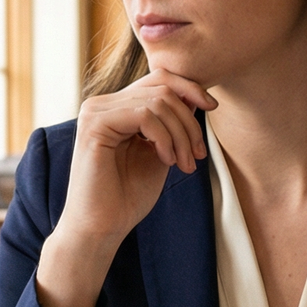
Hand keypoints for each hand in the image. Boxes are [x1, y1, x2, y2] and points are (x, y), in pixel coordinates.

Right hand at [36, 71, 216, 306]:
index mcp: (115, 107)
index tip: (211, 109)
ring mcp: (95, 112)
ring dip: (181, 134)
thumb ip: (171, 125)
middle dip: (189, 121)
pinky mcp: (95, 126)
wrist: (101, 228)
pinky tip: (166, 160)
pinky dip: (165, 137)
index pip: (158, 78)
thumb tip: (195, 98)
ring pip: (158, 100)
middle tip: (196, 156)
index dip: (189, 88)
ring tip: (184, 164)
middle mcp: (101, 104)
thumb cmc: (126, 197)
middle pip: (162, 86)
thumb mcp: (159, 152)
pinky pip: (144, 114)